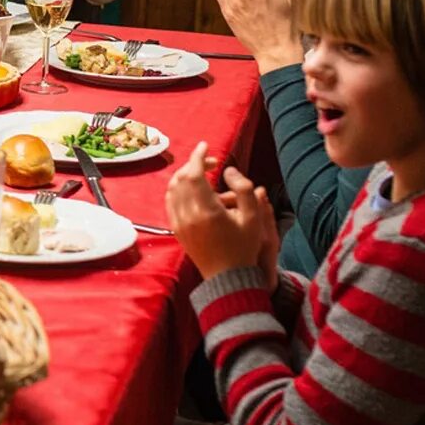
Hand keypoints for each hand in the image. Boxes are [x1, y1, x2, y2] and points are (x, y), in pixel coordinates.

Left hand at [166, 142, 273, 282]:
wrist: (228, 279)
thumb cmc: (245, 248)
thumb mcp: (254, 218)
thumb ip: (244, 189)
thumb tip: (228, 171)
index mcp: (206, 211)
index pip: (193, 174)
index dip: (198, 156)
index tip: (205, 145)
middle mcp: (188, 215)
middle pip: (180, 178)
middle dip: (193, 164)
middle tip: (211, 162)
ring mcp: (179, 223)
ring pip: (172, 189)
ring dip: (184, 176)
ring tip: (202, 173)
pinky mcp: (176, 230)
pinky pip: (170, 202)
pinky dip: (177, 189)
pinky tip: (192, 190)